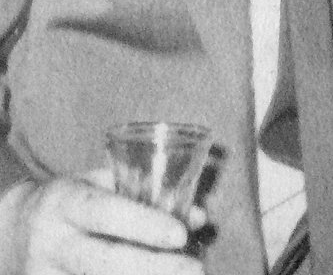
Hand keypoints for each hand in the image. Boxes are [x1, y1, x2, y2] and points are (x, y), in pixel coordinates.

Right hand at [2, 171, 203, 274]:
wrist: (12, 228)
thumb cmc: (73, 198)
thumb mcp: (100, 182)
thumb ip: (147, 194)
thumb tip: (199, 216)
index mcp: (65, 202)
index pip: (106, 213)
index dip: (144, 225)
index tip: (182, 234)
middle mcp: (53, 242)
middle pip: (105, 262)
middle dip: (154, 268)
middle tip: (196, 269)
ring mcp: (46, 274)